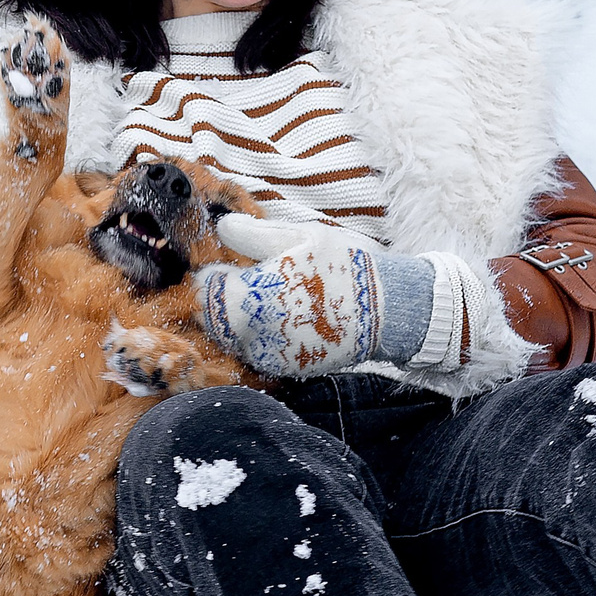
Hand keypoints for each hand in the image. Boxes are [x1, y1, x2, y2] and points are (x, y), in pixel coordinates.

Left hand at [196, 215, 435, 378]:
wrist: (387, 310)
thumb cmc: (344, 266)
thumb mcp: (301, 237)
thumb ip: (255, 235)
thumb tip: (223, 227)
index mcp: (253, 298)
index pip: (208, 294)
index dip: (209, 279)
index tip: (219, 270)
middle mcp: (257, 333)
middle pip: (215, 322)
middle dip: (221, 303)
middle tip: (240, 285)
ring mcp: (273, 355)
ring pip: (235, 341)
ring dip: (239, 323)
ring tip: (266, 301)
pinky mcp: (288, 369)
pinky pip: (260, 355)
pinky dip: (261, 339)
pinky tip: (282, 320)